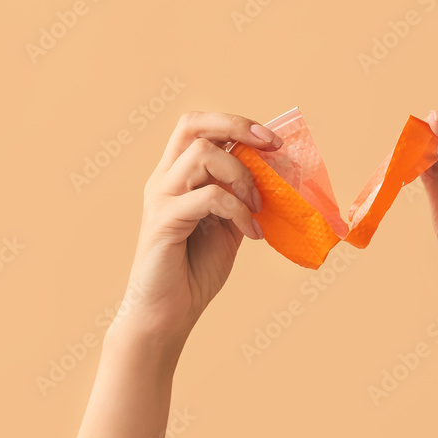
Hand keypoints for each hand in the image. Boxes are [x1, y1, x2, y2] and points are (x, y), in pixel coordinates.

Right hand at [109, 112, 281, 359]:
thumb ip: (241, 197)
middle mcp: (164, 179)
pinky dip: (238, 210)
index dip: (236, 123)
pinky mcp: (163, 221)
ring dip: (241, 176)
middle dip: (237, 126)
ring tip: (256, 207)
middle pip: (194, 125)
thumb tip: (276, 173)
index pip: (199, 127)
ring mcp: (161, 198)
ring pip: (203, 155)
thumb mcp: (228, 226)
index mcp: (177, 176)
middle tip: (271, 147)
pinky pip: (208, 196)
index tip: (272, 140)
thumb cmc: (194, 271)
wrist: (167, 314)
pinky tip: (250, 233)